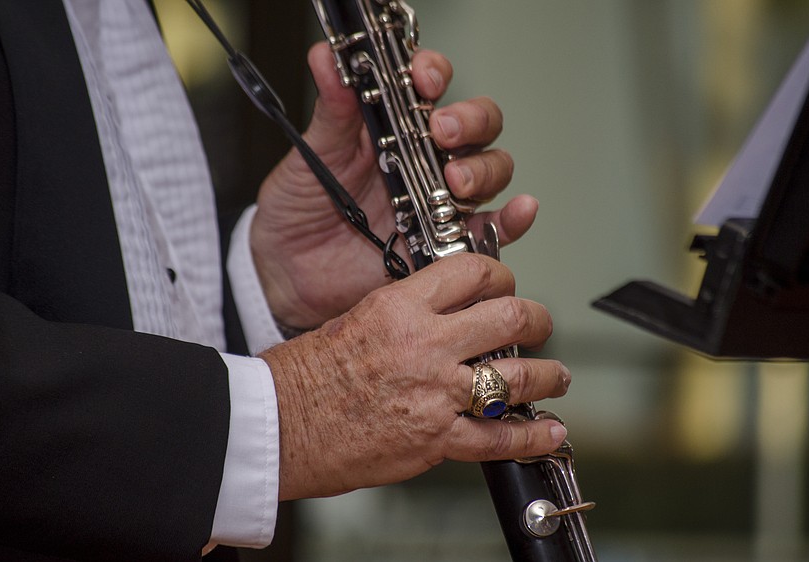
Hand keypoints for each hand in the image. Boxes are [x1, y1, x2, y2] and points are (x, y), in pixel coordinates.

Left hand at [249, 43, 538, 328]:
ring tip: (455, 182)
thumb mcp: (314, 153)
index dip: (436, 75)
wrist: (289, 271)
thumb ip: (331, 110)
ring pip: (491, 171)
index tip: (423, 80)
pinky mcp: (447, 244)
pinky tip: (520, 209)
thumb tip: (326, 58)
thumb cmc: (300, 208)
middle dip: (470, 122)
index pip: (433, 86)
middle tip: (443, 134)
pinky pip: (494, 230)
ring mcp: (440, 201)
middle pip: (477, 126)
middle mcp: (427, 160)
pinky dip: (514, 219)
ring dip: (484, 169)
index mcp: (396, 127)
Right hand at [260, 254, 568, 500]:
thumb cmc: (301, 376)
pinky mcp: (435, 439)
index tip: (505, 285)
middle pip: (509, 317)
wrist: (276, 426)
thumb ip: (404, 314)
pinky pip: (499, 438)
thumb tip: (440, 317)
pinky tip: (550, 431)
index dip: (500, 275)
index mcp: (400, 306)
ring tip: (556, 376)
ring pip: (518, 377)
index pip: (472, 273)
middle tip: (540, 324)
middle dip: (537, 319)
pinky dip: (532, 437)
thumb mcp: (354, 319)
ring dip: (547, 374)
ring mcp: (435, 393)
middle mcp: (425, 344)